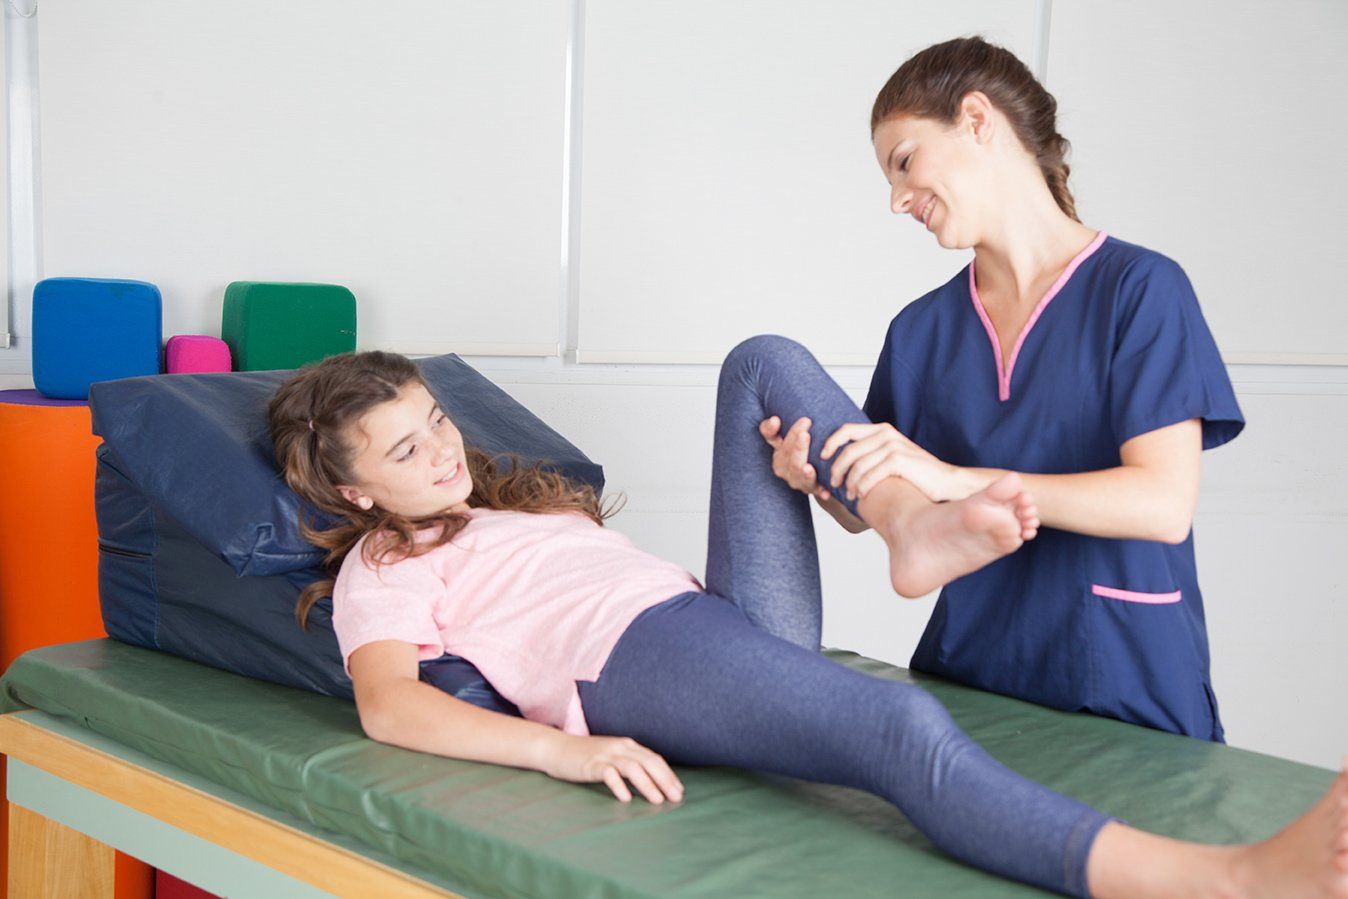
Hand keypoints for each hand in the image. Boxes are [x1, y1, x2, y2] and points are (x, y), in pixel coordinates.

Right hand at [540, 733, 683, 803]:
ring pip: (632, 767)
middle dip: (665, 780)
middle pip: (648, 762)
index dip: (668, 774)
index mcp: (627, 745)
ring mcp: (605, 755)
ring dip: (648, 784)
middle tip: (675, 798)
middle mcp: (619, 747)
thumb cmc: (585, 756)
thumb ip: (628, 763)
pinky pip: (608, 773)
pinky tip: (626, 798)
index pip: (654, 759)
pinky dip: (619, 785)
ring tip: (657, 800)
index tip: (679, 791)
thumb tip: (651, 781)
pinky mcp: (590, 764)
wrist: (556, 748)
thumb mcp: (611, 756)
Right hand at [759, 416, 831, 501]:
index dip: (773, 429)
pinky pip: (815, 490)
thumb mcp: (786, 437)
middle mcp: (782, 468)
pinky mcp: (811, 489)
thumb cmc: (798, 449)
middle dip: (797, 446)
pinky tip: (826, 492)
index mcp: (776, 451)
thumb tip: (774, 419)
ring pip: (798, 475)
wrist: (811, 474)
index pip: (772, 438)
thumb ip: (775, 428)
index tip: (779, 420)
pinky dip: (820, 491)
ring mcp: (796, 480)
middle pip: (788, 455)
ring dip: (804, 473)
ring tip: (808, 468)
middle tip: (805, 434)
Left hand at [820, 422, 961, 502]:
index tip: (822, 458)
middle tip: (834, 485)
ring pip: (857, 465)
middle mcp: (886, 434)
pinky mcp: (899, 460)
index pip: (846, 430)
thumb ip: (872, 453)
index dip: (830, 443)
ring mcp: (893, 446)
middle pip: (848, 450)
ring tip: (850, 495)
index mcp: (882, 430)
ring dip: (849, 483)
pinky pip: (869, 475)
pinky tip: (862, 496)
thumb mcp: (892, 457)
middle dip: (837, 469)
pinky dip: (862, 487)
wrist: (946, 482)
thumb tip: (845, 460)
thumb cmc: (917, 474)